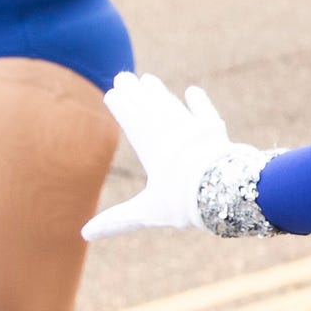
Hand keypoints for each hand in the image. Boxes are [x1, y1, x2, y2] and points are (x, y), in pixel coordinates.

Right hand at [82, 72, 233, 239]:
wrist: (225, 190)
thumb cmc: (183, 202)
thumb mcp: (146, 213)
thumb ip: (117, 220)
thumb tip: (86, 235)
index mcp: (150, 148)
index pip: (131, 120)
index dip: (121, 105)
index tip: (112, 92)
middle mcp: (170, 132)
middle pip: (148, 106)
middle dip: (135, 91)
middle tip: (123, 76)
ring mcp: (193, 129)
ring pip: (171, 105)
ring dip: (159, 92)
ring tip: (149, 79)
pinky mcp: (215, 131)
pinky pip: (204, 112)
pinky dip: (198, 102)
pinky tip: (193, 92)